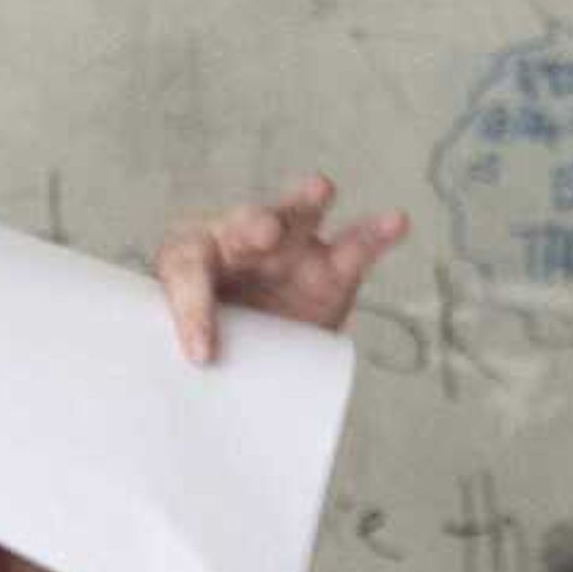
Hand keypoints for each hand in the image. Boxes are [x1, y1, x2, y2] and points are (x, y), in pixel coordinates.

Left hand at [153, 175, 408, 363]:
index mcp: (191, 254)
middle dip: (255, 226)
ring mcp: (292, 249)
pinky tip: (395, 221)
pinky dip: (376, 234)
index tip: (202, 355)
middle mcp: (241, 240)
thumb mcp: (177, 343)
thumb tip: (195, 381)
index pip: (187, 272)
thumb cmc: (198, 335)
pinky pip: (357, 246)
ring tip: (318, 190)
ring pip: (299, 216)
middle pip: (245, 223)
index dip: (193, 310)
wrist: (241, 345)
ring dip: (306, 202)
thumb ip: (180, 353)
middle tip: (264, 233)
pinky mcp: (333, 270)